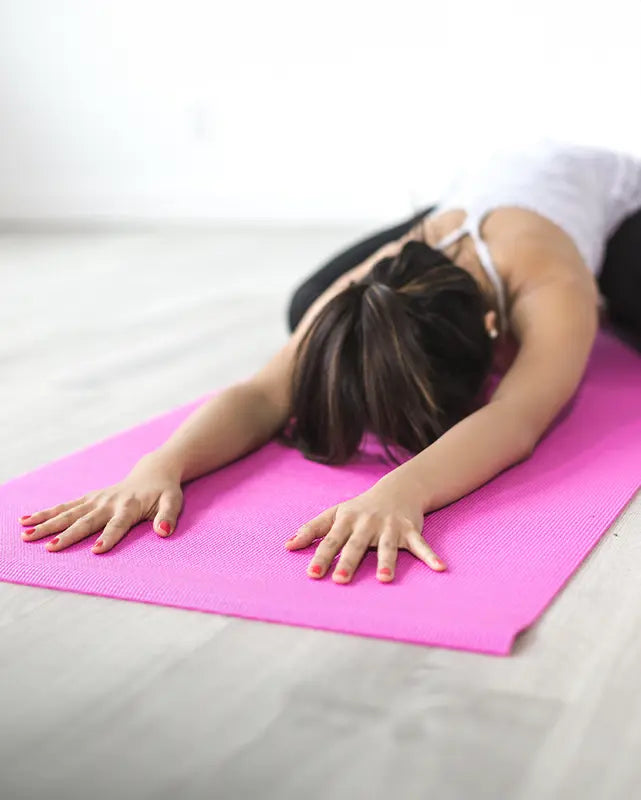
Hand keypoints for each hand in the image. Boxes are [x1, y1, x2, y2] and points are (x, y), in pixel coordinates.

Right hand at [17, 452, 183, 553]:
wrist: (153, 472)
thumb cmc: (164, 492)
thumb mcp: (173, 502)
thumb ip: (168, 517)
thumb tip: (163, 532)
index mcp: (129, 507)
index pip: (118, 525)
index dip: (108, 538)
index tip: (96, 551)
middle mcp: (109, 503)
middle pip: (86, 521)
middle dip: (67, 535)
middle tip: (49, 548)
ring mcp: (96, 500)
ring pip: (68, 513)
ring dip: (47, 524)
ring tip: (26, 535)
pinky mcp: (88, 498)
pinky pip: (64, 506)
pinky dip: (45, 513)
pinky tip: (26, 521)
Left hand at [285, 477, 446, 582]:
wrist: (397, 490)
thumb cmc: (360, 508)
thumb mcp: (335, 514)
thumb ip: (312, 530)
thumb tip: (287, 546)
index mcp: (346, 520)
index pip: (330, 540)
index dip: (321, 556)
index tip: (312, 574)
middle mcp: (367, 523)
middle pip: (356, 545)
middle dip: (348, 562)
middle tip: (340, 580)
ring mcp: (390, 527)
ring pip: (387, 547)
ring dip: (387, 563)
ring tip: (385, 580)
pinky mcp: (410, 530)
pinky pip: (421, 545)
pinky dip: (431, 556)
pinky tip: (440, 568)